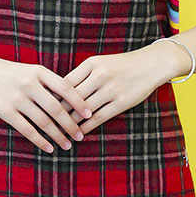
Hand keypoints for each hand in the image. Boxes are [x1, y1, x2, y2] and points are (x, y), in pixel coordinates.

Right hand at [0, 56, 92, 152]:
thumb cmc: (13, 73)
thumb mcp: (32, 71)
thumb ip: (50, 84)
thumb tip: (75, 101)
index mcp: (39, 72)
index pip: (65, 87)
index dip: (79, 102)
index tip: (89, 114)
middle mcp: (29, 84)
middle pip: (56, 108)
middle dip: (71, 124)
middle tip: (81, 135)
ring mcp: (17, 98)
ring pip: (44, 122)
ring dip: (58, 135)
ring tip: (68, 144)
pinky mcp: (6, 112)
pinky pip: (27, 130)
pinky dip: (40, 141)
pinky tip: (49, 148)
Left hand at [57, 44, 177, 133]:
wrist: (152, 63)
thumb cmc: (122, 65)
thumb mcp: (100, 62)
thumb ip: (82, 75)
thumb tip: (60, 92)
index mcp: (91, 63)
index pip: (65, 83)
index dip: (52, 97)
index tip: (43, 108)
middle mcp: (100, 75)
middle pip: (71, 98)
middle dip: (57, 113)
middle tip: (46, 125)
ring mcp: (111, 89)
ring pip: (83, 110)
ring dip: (70, 124)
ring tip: (61, 133)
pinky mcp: (122, 102)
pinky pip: (99, 118)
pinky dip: (86, 127)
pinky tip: (79, 134)